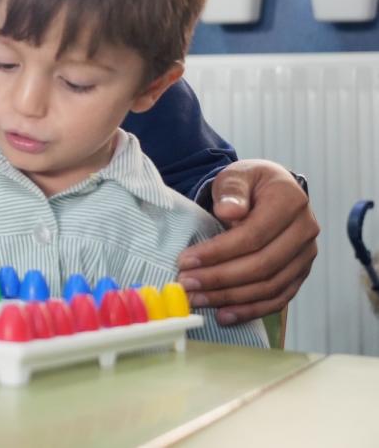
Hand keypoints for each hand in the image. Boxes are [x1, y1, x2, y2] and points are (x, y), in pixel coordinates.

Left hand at [178, 159, 318, 324]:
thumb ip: (231, 190)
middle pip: (262, 265)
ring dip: (231, 297)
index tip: (185, 261)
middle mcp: (305, 230)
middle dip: (219, 278)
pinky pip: (278, 298)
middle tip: (186, 284)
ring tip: (197, 299)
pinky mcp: (300, 273)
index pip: (253, 235)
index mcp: (291, 201)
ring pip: (269, 286)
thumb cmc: (249, 184)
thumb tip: (228, 212)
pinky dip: (251, 309)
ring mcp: (306, 255)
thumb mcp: (236, 175)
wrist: (270, 191)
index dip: (218, 252)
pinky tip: (224, 315)